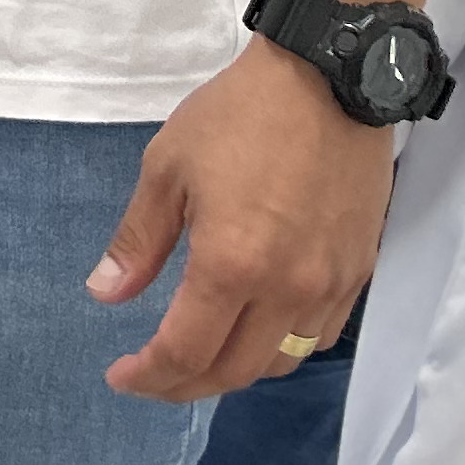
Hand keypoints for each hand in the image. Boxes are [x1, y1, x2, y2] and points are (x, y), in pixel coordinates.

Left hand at [90, 37, 389, 400]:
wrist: (327, 78)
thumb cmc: (239, 115)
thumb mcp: (167, 168)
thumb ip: (138, 241)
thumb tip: (105, 293)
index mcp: (231, 265)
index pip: (186, 351)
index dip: (149, 376)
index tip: (121, 377)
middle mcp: (286, 288)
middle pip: (235, 371)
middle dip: (185, 386)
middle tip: (153, 377)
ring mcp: (329, 284)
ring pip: (281, 360)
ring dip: (235, 370)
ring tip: (199, 356)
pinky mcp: (358, 270)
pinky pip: (319, 335)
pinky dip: (281, 347)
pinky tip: (255, 330)